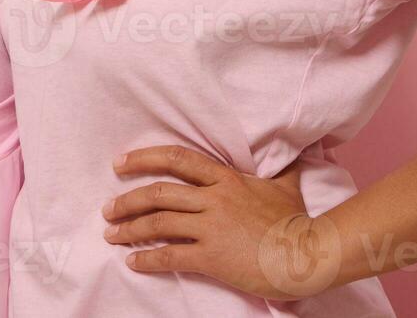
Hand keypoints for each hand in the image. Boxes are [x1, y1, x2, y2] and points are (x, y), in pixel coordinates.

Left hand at [102, 145, 343, 300]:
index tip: (121, 162)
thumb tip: (290, 155)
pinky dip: (148, 258)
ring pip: (160, 222)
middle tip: (108, 208)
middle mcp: (215, 198)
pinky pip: (171, 255)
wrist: (308, 255)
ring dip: (130, 229)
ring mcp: (212, 227)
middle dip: (127, 200)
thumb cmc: (297, 223)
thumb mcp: (285, 187)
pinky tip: (134, 261)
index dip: (145, 158)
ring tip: (112, 235)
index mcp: (227, 179)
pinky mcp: (213, 256)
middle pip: (159, 192)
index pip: (178, 160)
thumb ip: (278, 171)